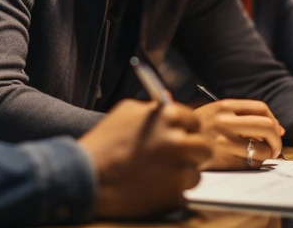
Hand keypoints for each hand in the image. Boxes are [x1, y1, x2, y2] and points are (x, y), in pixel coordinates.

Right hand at [79, 99, 211, 219]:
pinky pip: (186, 189)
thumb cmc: (104, 143)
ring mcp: (179, 166)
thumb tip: (170, 100)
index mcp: (169, 115)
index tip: (178, 137)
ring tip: (157, 173)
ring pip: (196, 170)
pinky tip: (153, 186)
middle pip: (204, 146)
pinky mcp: (176, 191)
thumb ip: (153, 107)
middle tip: (175, 158)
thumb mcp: (126, 111)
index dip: (186, 130)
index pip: (195, 121)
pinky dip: (173, 190)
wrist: (88, 177)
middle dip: (192, 153)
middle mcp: (178, 139)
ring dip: (182, 172)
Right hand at [194, 99, 284, 169]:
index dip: (274, 120)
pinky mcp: (221, 161)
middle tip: (274, 148)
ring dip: (266, 156)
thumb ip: (243, 116)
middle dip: (277, 140)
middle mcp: (224, 122)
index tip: (275, 130)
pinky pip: (250, 165)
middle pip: (267, 127)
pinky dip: (253, 165)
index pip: (261, 108)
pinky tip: (245, 163)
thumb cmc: (199, 131)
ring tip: (260, 157)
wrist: (173, 145)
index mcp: (223, 106)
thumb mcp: (215, 113)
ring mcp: (222, 142)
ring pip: (262, 149)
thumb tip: (279, 129)